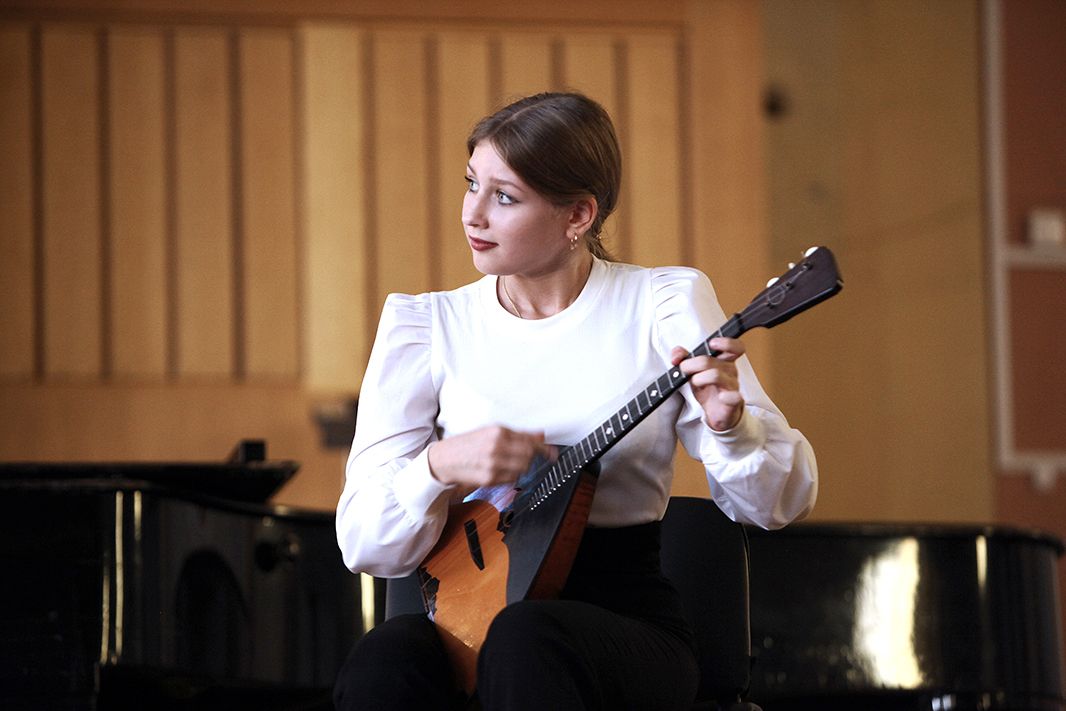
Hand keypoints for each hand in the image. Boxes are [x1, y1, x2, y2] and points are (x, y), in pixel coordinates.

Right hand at [427, 425, 557, 488]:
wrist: (445, 460)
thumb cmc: (466, 444)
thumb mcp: (490, 431)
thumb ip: (517, 434)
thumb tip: (540, 435)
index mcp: (498, 431)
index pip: (529, 441)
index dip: (544, 448)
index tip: (551, 453)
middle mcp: (496, 447)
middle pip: (529, 456)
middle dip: (531, 458)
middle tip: (527, 457)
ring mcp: (493, 464)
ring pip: (522, 469)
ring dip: (521, 467)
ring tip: (509, 463)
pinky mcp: (490, 479)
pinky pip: (511, 478)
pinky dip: (511, 475)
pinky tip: (502, 470)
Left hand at [671, 338, 745, 431]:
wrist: (716, 412)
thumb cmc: (708, 389)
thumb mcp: (694, 372)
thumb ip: (684, 358)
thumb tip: (676, 354)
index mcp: (724, 361)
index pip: (735, 347)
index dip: (726, 342)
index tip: (711, 343)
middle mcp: (731, 371)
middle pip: (714, 360)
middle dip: (693, 364)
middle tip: (684, 369)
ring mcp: (733, 386)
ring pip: (716, 375)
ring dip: (699, 378)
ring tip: (694, 383)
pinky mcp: (733, 402)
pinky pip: (734, 396)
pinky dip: (727, 396)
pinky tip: (721, 397)